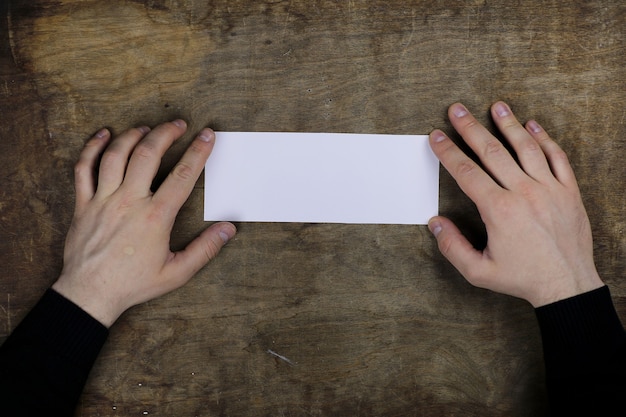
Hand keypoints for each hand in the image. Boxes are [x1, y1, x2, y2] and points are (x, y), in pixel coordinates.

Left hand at [52, 120, 235, 326]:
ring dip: (134, 136)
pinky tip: (103, 135)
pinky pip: (84, 168)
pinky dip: (92, 148)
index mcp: (155, 217)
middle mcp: (129, 202)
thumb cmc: (133, 284)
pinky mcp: (84, 204)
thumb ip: (205, 249)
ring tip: (147, 128)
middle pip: (148, 154)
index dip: (198, 152)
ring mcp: (103, 200)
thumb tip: (228, 230)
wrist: (90, 293)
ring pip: (117, 155)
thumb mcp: (177, 272)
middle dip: (166, 133)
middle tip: (178, 124)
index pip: (182, 175)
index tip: (207, 135)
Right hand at [428, 102, 602, 306]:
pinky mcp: (569, 191)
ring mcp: (549, 189)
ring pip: (526, 148)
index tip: (437, 137)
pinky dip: (545, 139)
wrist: (568, 285)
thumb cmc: (522, 279)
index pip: (466, 172)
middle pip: (492, 152)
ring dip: (508, 124)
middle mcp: (524, 193)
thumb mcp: (478, 271)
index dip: (448, 152)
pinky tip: (534, 126)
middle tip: (457, 110)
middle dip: (470, 128)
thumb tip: (435, 223)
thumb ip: (452, 247)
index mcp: (499, 210)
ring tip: (497, 106)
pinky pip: (557, 157)